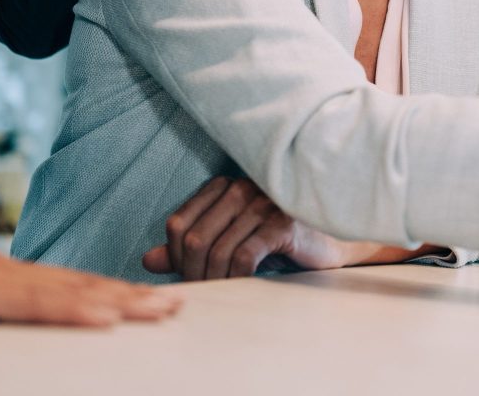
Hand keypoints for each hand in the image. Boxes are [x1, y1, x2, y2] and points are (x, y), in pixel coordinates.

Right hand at [0, 231, 179, 325]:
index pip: (64, 285)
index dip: (107, 292)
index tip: (147, 301)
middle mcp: (4, 271)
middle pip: (79, 284)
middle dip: (130, 296)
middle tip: (178, 303)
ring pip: (69, 292)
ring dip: (119, 301)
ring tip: (161, 309)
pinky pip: (34, 304)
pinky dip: (74, 309)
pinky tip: (106, 317)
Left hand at [143, 177, 425, 280]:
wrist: (329, 242)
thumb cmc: (277, 238)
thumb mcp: (230, 239)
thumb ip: (191, 245)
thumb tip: (149, 260)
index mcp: (224, 186)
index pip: (178, 223)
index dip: (176, 257)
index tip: (188, 277)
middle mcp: (241, 187)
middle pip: (194, 237)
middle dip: (192, 273)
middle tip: (201, 293)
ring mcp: (262, 202)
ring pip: (216, 249)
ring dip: (212, 280)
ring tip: (217, 293)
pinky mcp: (281, 223)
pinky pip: (243, 256)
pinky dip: (233, 277)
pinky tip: (238, 286)